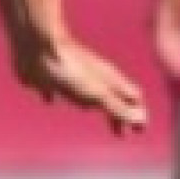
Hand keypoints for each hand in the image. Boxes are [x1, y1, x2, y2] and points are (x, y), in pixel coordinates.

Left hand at [13, 34, 148, 135]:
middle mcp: (92, 77)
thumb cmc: (70, 70)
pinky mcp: (47, 77)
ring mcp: (69, 75)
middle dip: (118, 114)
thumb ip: (118, 108)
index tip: (140, 131)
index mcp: (108, 80)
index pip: (132, 97)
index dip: (138, 115)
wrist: (37, 45)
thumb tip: (141, 121)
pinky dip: (57, 94)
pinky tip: (50, 99)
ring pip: (84, 90)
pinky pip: (55, 87)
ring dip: (90, 103)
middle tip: (121, 133)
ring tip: (89, 110)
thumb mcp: (97, 94)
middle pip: (111, 96)